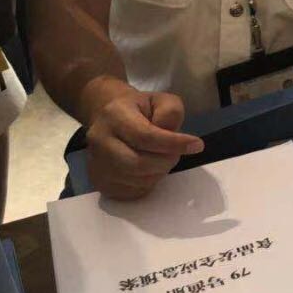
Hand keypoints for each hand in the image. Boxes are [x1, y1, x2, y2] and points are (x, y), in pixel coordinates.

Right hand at [85, 86, 204, 199]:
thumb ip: (171, 112)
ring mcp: (96, 164)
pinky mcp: (99, 182)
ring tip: (161, 158)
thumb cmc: (139, 110)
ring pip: (136, 180)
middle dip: (166, 161)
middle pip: (138, 163)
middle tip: (176, 154)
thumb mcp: (161, 100)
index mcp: (114, 115)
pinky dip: (148, 183)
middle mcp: (99, 141)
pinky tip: (149, 169)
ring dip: (158, 172)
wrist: (109, 118)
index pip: (145, 136)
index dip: (173, 143)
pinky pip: (131, 192)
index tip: (196, 145)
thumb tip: (171, 135)